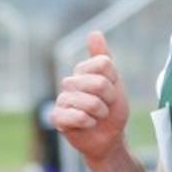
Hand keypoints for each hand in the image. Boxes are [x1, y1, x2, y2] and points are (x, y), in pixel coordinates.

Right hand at [53, 31, 129, 167]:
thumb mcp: (114, 83)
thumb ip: (103, 58)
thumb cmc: (111, 111)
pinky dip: (88, 123)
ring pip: (89, 102)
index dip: (114, 81)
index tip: (112, 92)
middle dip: (109, 99)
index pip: (103, 64)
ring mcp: (61, 100)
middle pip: (98, 83)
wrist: (107, 139)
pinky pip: (77, 116)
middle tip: (105, 108)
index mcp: (83, 72)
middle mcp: (70, 83)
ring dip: (100, 114)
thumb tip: (94, 33)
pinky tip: (87, 125)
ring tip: (96, 118)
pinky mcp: (56, 118)